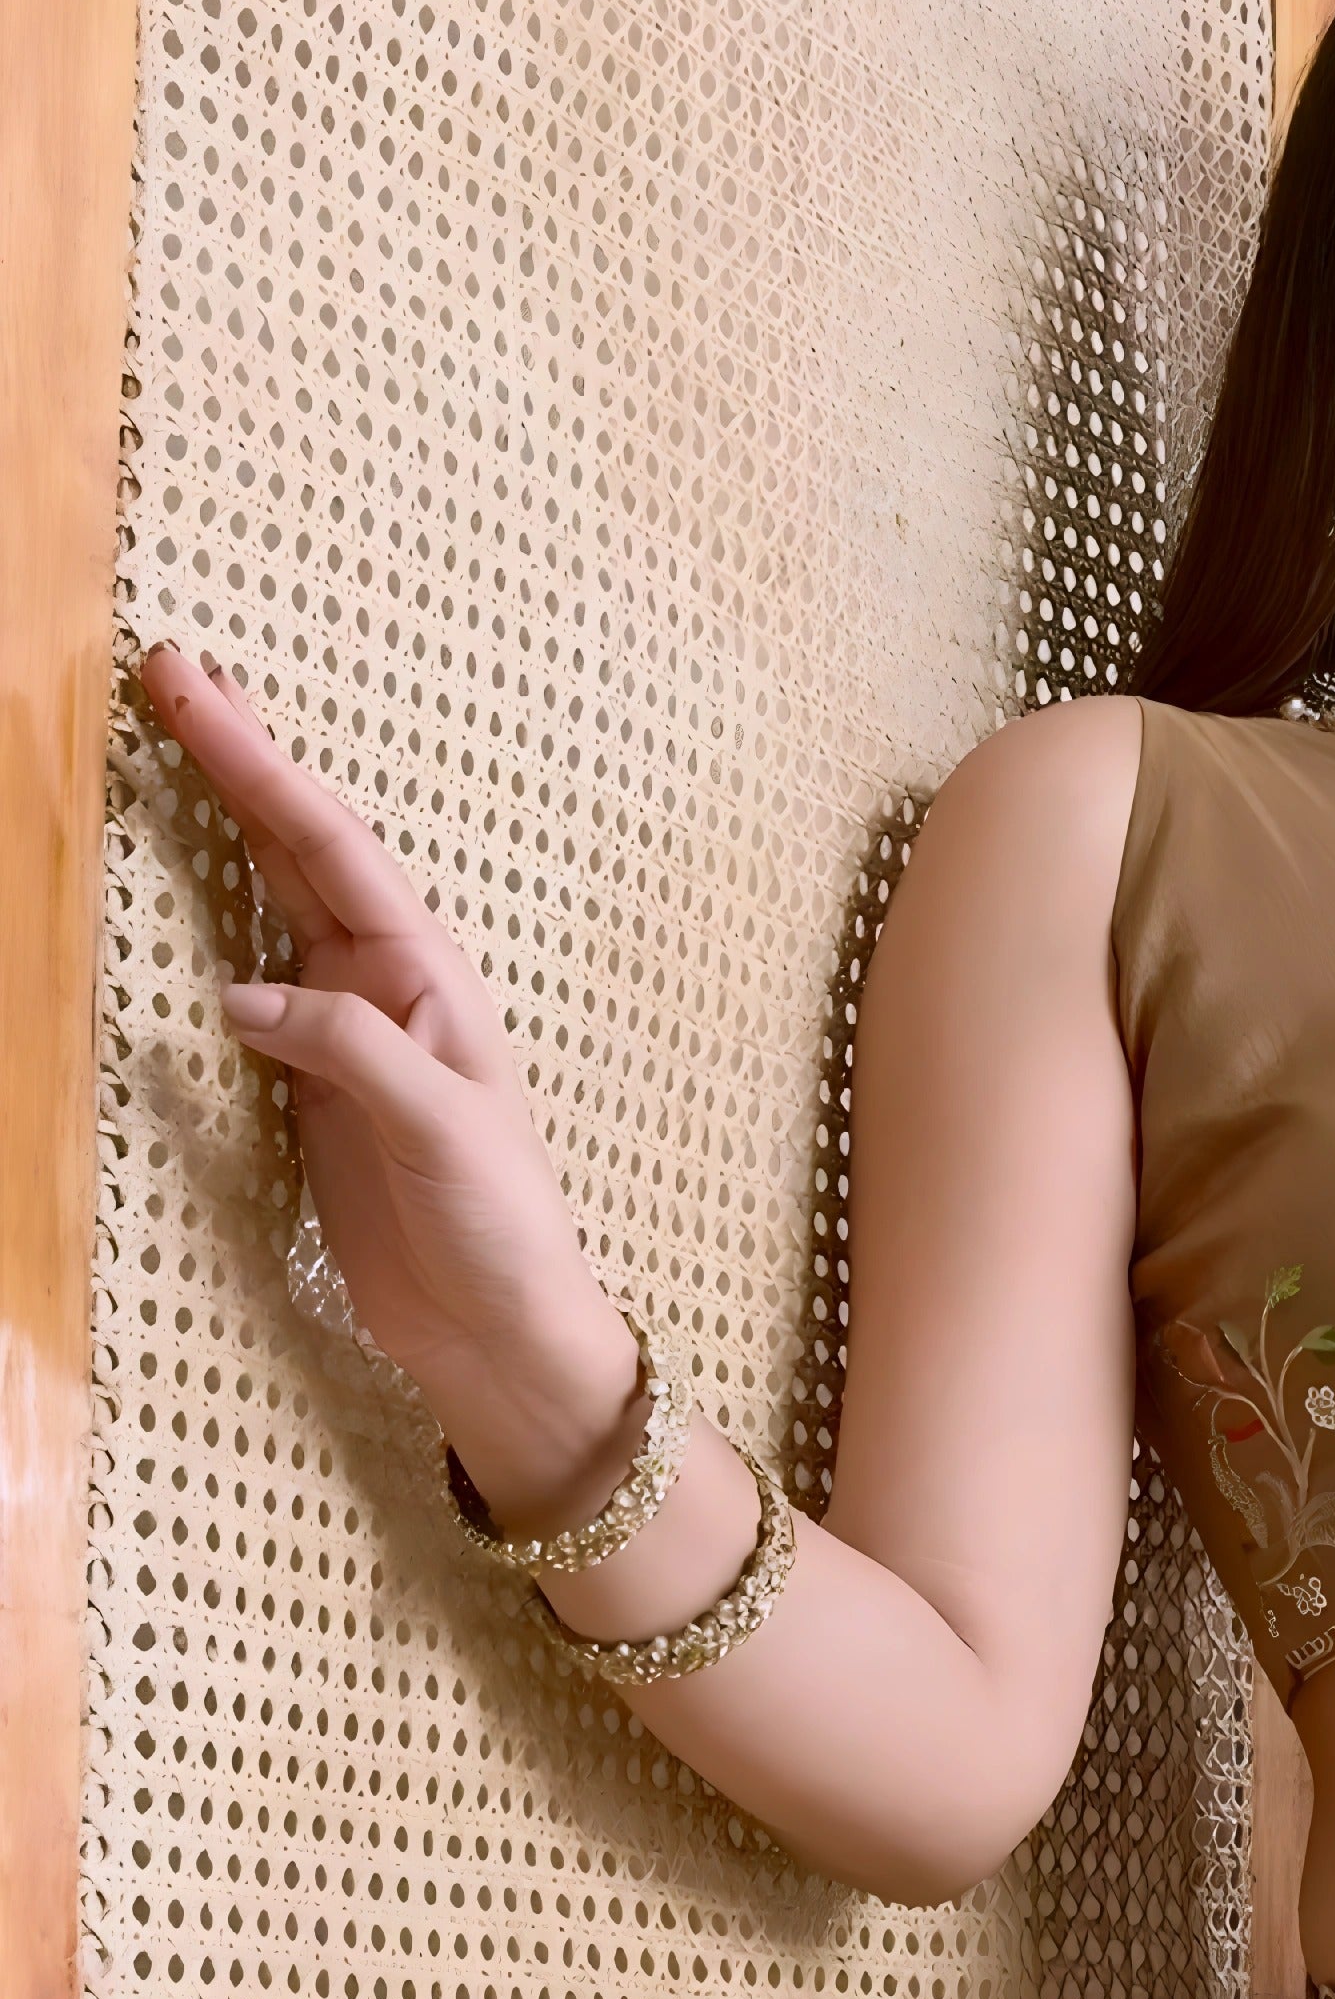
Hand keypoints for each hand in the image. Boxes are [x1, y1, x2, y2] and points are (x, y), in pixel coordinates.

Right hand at [144, 640, 634, 1460]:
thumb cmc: (498, 1227)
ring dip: (227, 818)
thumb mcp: (439, 1132)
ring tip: (179, 737)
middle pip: (299, 846)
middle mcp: (385, 985)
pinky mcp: (312, 1082)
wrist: (499, 1326)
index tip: (195, 688)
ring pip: (275, 895)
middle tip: (170, 671)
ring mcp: (346, 1029)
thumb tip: (244, 993)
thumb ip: (348, 1053)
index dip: (260, 764)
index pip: (330, 846)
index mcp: (426, 976)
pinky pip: (253, 976)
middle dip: (238, 759)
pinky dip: (217, 917)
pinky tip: (191, 881)